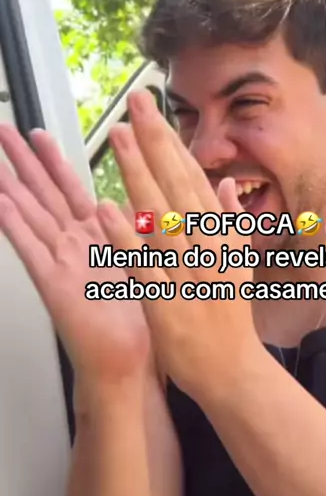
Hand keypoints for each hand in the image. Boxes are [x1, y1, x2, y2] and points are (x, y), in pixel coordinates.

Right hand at [0, 125, 151, 389]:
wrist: (129, 362)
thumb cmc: (136, 321)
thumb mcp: (141, 263)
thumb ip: (133, 232)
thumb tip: (134, 204)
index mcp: (96, 238)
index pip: (70, 189)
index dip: (53, 161)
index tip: (39, 134)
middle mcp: (73, 246)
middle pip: (43, 194)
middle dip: (22, 161)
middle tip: (1, 132)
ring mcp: (60, 263)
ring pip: (32, 215)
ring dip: (10, 186)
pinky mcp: (54, 285)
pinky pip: (32, 250)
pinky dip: (15, 227)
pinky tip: (0, 204)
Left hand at [99, 91, 261, 401]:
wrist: (233, 372)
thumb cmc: (231, 319)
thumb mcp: (239, 265)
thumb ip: (232, 222)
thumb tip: (227, 184)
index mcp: (220, 238)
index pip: (193, 180)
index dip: (171, 143)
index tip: (152, 111)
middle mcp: (206, 249)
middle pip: (176, 187)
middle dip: (154, 143)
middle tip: (134, 105)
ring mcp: (187, 274)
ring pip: (160, 218)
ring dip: (138, 175)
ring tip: (118, 139)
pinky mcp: (167, 302)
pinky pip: (143, 266)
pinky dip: (126, 238)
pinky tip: (107, 210)